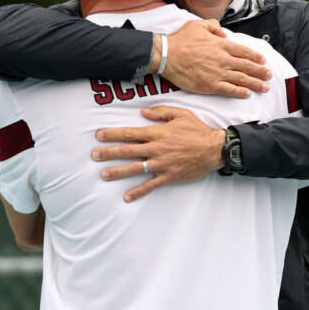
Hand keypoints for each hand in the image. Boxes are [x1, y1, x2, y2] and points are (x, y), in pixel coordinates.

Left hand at [93, 106, 226, 202]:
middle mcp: (156, 149)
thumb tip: (143, 112)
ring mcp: (161, 164)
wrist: (214, 149)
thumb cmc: (198, 130)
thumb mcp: (181, 114)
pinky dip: (138, 191)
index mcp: (157, 133)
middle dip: (108, 152)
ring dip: (117, 172)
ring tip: (103, 174)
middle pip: (127, 151)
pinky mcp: (169, 176)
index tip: (99, 135)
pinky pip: (150, 185)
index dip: (113, 134)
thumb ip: (161, 112)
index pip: (130, 133)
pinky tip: (126, 197)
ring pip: (135, 168)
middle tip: (94, 155)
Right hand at [155, 19, 270, 97]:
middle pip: (247, 66)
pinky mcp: (210, 85)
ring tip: (265, 87)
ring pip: (242, 79)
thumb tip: (224, 33)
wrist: (166, 55)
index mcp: (221, 45)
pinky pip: (229, 89)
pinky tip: (248, 94)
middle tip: (269, 75)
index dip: (255, 57)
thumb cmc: (180, 40)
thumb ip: (214, 26)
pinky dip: (240, 92)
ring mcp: (217, 73)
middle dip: (261, 71)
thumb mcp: (198, 24)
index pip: (244, 51)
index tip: (263, 61)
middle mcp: (223, 59)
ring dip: (256, 83)